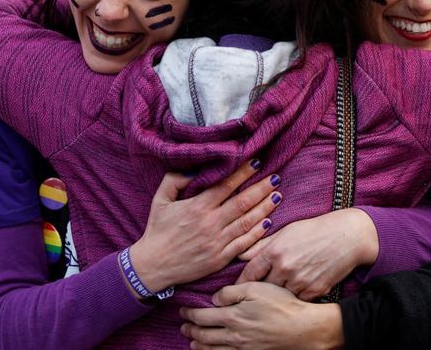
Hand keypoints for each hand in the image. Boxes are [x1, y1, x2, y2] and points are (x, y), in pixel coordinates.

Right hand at [131, 160, 282, 291]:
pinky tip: (268, 222)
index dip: (243, 173)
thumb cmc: (157, 230)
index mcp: (197, 207)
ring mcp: (217, 242)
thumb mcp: (159, 200)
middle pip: (243, 202)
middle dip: (262, 188)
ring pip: (247, 222)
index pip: (226, 185)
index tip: (257, 162)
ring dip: (265, 208)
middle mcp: (210, 223)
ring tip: (277, 196)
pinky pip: (244, 244)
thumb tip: (193, 169)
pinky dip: (258, 233)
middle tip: (276, 177)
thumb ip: (174, 180)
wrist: (153, 266)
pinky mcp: (220, 259)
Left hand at [180, 282, 343, 349]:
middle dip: (190, 329)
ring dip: (199, 345)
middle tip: (183, 325)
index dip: (190, 314)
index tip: (183, 310)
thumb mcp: (256, 288)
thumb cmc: (281, 304)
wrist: (301, 328)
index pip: (202, 316)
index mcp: (232, 316)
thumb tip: (214, 299)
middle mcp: (233, 336)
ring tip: (192, 341)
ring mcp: (242, 348)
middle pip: (204, 335)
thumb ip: (231, 292)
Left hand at [236, 208, 377, 300]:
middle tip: (257, 292)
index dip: (241, 283)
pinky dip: (294, 298)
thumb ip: (263, 244)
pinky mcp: (315, 291)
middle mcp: (285, 267)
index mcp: (275, 251)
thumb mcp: (287, 231)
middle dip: (259, 290)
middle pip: (262, 288)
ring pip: (279, 297)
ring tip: (278, 292)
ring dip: (277, 295)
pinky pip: (297, 300)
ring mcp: (300, 281)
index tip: (236, 289)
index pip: (250, 273)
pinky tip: (297, 289)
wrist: (347, 236)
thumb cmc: (315, 230)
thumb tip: (241, 254)